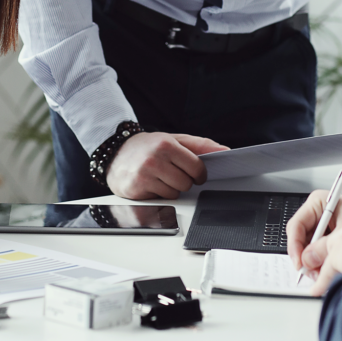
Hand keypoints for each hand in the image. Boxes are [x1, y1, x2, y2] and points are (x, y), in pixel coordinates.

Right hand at [105, 132, 228, 199]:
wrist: (116, 153)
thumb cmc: (148, 146)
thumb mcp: (174, 140)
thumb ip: (200, 145)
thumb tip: (225, 151)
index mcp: (166, 145)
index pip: (196, 167)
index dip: (199, 174)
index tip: (196, 174)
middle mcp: (154, 160)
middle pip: (186, 184)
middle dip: (183, 181)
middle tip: (173, 172)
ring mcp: (144, 176)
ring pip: (174, 194)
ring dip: (171, 189)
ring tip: (160, 177)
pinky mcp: (136, 190)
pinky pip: (160, 200)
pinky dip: (159, 195)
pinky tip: (151, 184)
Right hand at [286, 189, 341, 269]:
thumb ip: (323, 248)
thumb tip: (306, 260)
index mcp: (320, 202)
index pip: (297, 224)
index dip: (295, 245)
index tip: (299, 262)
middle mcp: (319, 212)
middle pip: (300, 237)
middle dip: (305, 257)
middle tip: (309, 272)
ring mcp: (322, 224)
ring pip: (308, 246)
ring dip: (312, 262)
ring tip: (320, 274)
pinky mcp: (328, 235)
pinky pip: (317, 250)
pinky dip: (320, 262)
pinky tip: (327, 269)